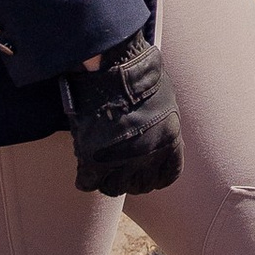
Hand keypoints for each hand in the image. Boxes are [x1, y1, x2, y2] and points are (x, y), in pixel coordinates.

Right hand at [57, 32, 183, 198]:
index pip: (167, 176)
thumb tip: (152, 136)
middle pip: (140, 186)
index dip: (153, 176)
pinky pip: (88, 183)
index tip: (143, 170)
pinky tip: (84, 167)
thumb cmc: (139, 74)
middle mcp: (149, 155)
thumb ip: (159, 126)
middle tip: (117, 167)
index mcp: (170, 140)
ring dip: (106, 179)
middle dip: (129, 178)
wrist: (114, 66)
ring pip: (113, 188)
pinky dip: (84, 178)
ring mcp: (122, 160)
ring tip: (100, 166)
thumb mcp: (164, 102)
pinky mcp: (94, 160)